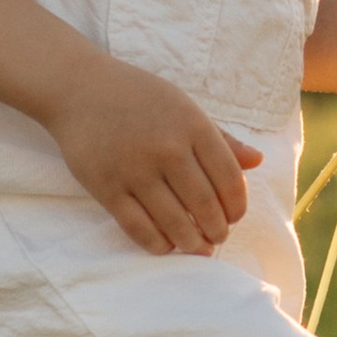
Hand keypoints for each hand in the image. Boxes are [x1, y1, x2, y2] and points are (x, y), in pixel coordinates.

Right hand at [42, 61, 261, 255]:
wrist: (79, 88)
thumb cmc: (138, 97)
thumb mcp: (184, 107)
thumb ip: (220, 138)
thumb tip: (257, 161)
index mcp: (192, 126)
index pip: (229, 179)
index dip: (237, 206)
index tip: (234, 216)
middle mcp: (167, 148)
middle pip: (206, 206)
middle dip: (218, 230)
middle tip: (218, 237)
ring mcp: (135, 170)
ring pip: (175, 223)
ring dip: (193, 243)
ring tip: (199, 248)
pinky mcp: (107, 188)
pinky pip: (139, 228)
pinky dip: (159, 244)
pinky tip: (168, 245)